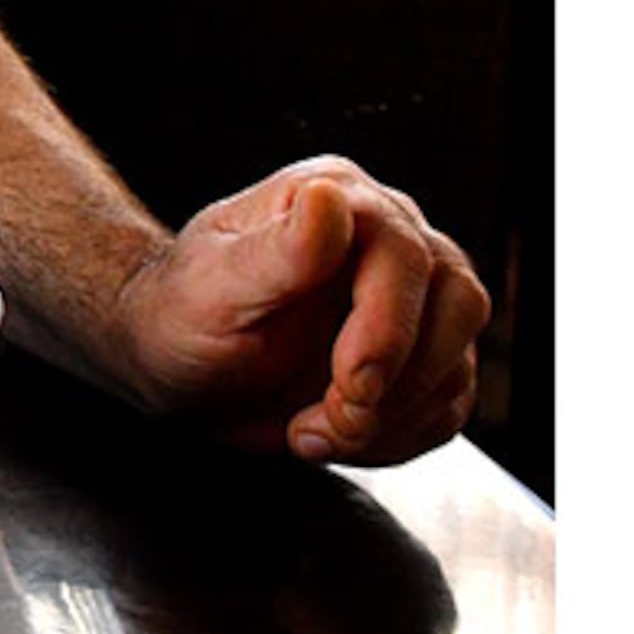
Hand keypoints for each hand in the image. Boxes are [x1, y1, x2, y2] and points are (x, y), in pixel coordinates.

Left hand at [109, 156, 491, 465]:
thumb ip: (277, 251)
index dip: (386, 329)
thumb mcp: (213, 287)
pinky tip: (336, 435)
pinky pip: (447, 404)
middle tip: (329, 420)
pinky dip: (399, 436)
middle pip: (454, 307)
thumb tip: (328, 200)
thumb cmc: (182, 313)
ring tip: (313, 430)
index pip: (403, 256)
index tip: (347, 384)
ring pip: (454, 362)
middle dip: (395, 385)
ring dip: (392, 419)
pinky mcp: (420, 351)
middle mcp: (387, 234)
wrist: (178, 363)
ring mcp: (412, 294)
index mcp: (335, 196)